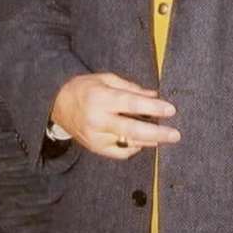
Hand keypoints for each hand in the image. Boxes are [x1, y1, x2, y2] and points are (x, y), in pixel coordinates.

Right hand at [51, 72, 179, 160]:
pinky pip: (120, 153)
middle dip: (157, 133)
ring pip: (128, 143)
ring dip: (148, 141)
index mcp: (101, 98)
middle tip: (175, 134)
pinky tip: (141, 141)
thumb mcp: (106, 79)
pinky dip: (133, 148)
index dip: (152, 107)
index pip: (131, 104)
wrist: (57, 105)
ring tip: (162, 136)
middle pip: (132, 130)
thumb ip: (131, 88)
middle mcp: (98, 120)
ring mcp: (96, 137)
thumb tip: (154, 95)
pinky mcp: (95, 148)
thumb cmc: (84, 87)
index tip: (171, 110)